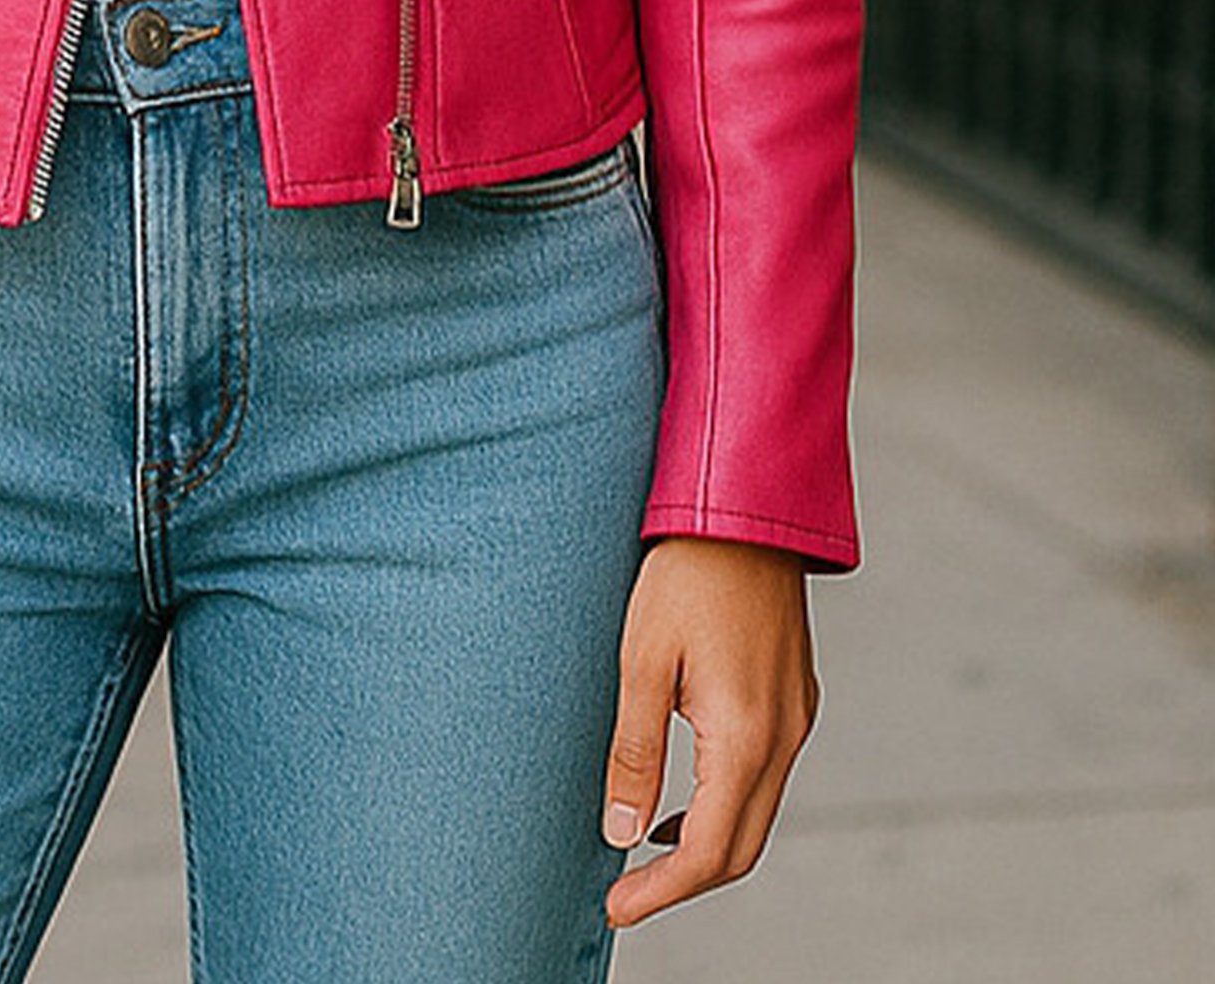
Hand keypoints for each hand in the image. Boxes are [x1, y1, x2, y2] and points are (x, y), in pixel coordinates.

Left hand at [600, 533, 819, 928]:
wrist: (744, 507)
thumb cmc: (686, 572)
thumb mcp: (641, 658)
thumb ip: (634, 752)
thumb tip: (622, 834)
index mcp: (746, 734)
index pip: (711, 850)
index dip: (662, 891)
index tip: (615, 907)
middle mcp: (784, 735)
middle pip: (743, 848)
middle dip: (685, 881)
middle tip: (627, 894)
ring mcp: (797, 716)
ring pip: (758, 814)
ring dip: (707, 845)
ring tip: (645, 852)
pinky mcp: (796, 697)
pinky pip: (767, 776)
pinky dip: (727, 804)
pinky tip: (684, 796)